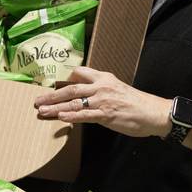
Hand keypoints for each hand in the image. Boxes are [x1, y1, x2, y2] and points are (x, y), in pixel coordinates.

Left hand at [33, 66, 171, 138]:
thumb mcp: (118, 89)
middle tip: (37, 101)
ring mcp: (103, 101)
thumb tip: (85, 95)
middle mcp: (101, 87)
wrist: (154, 112)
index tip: (51, 86)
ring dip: (55, 107)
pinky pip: (84, 115)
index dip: (64, 80)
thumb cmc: (137, 103)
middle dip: (52, 96)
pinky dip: (71, 116)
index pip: (79, 74)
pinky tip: (60, 117)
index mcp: (104, 78)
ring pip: (74, 103)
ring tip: (42, 112)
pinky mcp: (106, 115)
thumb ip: (101, 90)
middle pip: (71, 89)